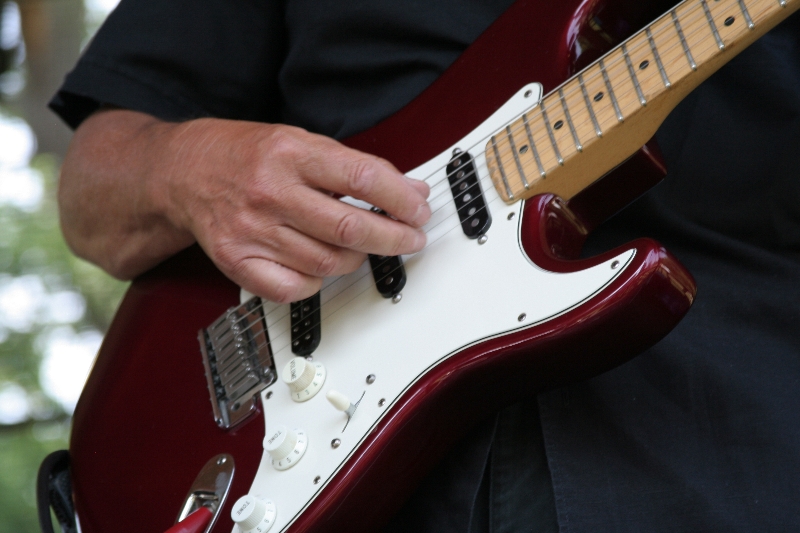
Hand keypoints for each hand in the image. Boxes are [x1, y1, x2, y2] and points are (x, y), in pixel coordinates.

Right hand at [162, 119, 430, 302]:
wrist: (180, 172)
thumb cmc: (242, 155)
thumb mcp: (299, 141)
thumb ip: (352, 167)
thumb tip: (408, 191)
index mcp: (290, 153)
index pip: (363, 179)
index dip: (401, 199)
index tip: (419, 209)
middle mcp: (270, 192)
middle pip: (349, 229)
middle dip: (394, 238)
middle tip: (411, 239)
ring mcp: (251, 231)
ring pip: (328, 263)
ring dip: (359, 259)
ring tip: (364, 247)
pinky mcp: (237, 261)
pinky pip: (295, 288)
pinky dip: (318, 281)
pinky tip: (321, 264)